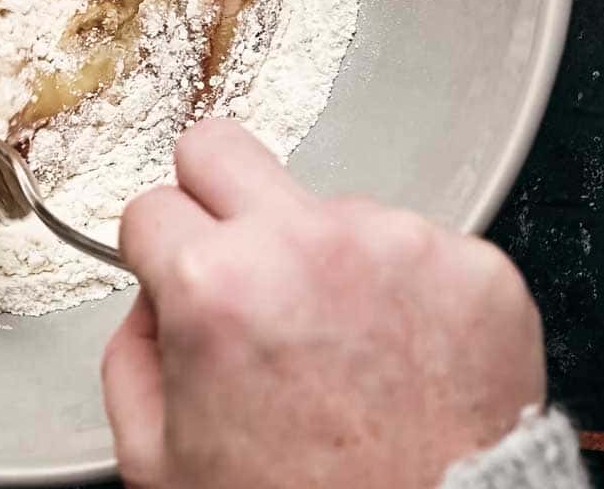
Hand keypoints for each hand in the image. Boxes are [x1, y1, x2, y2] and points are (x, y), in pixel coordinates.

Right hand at [104, 119, 544, 488]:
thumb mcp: (160, 462)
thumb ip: (129, 357)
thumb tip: (148, 301)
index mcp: (216, 285)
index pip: (150, 205)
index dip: (156, 252)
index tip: (175, 273)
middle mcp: (306, 244)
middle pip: (222, 146)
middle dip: (212, 197)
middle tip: (237, 261)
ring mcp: (399, 244)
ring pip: (328, 207)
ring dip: (325, 259)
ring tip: (345, 348)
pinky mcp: (474, 266)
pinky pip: (415, 246)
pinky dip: (404, 291)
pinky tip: (402, 354)